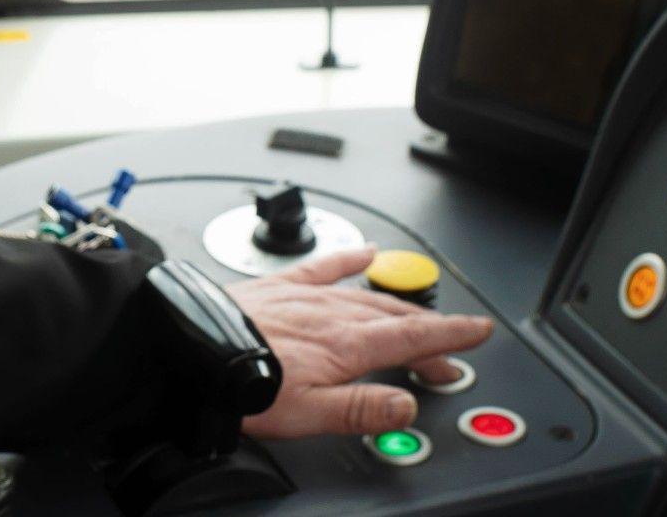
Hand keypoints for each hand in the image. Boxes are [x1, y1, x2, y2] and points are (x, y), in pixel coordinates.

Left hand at [226, 246, 493, 439]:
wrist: (190, 349)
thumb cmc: (241, 384)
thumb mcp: (309, 413)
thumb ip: (362, 408)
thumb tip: (405, 407)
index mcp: (346, 346)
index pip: (413, 339)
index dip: (450, 337)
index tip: (477, 334)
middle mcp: (332, 314)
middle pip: (396, 319)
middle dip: (430, 332)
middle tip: (451, 350)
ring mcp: (307, 296)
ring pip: (367, 295)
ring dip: (398, 305)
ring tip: (419, 313)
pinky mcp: (281, 286)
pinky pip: (324, 264)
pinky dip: (348, 258)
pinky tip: (364, 252)